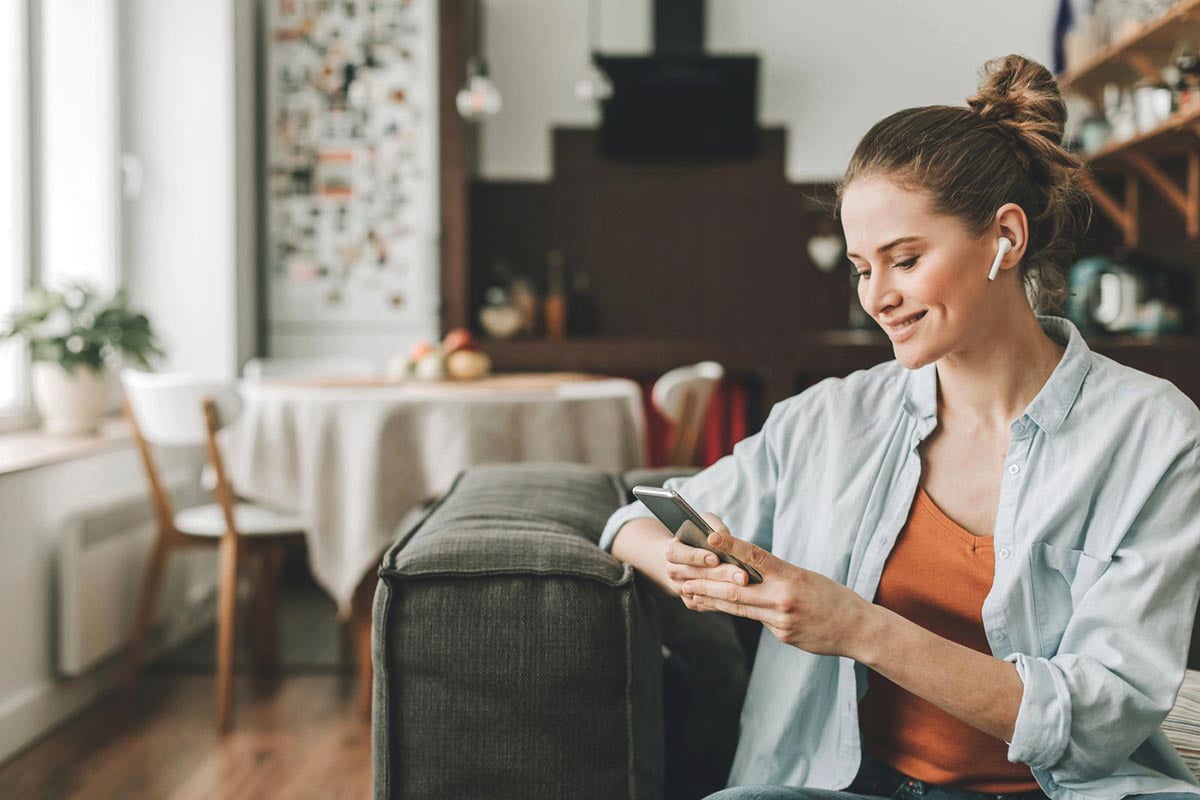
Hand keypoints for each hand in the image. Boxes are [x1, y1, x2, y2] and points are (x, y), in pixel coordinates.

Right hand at [662, 513, 751, 597]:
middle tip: (742, 575)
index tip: (715, 558)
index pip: (678, 554)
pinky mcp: (691, 602)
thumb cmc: (699, 538)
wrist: (688, 558)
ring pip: (702, 592)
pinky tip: (740, 597)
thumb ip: (714, 527)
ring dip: (724, 590)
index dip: (696, 556)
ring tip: (744, 586)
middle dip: (720, 575)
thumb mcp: (704, 524)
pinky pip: (707, 604)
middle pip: (695, 574)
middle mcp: (673, 571)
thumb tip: (722, 536)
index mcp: (672, 551)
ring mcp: (681, 589)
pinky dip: (723, 601)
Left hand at [677, 518, 875, 658]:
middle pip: (735, 589)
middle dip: (705, 583)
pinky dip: (736, 611)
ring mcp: (780, 620)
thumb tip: (745, 571)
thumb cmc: (832, 596)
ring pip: (738, 607)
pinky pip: (755, 620)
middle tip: (681, 577)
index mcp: (790, 576)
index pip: (756, 556)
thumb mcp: (805, 576)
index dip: (731, 546)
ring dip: (710, 600)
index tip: (710, 536)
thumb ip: (775, 575)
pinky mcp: (781, 635)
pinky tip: (717, 606)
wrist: (857, 629)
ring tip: (688, 592)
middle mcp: (782, 598)